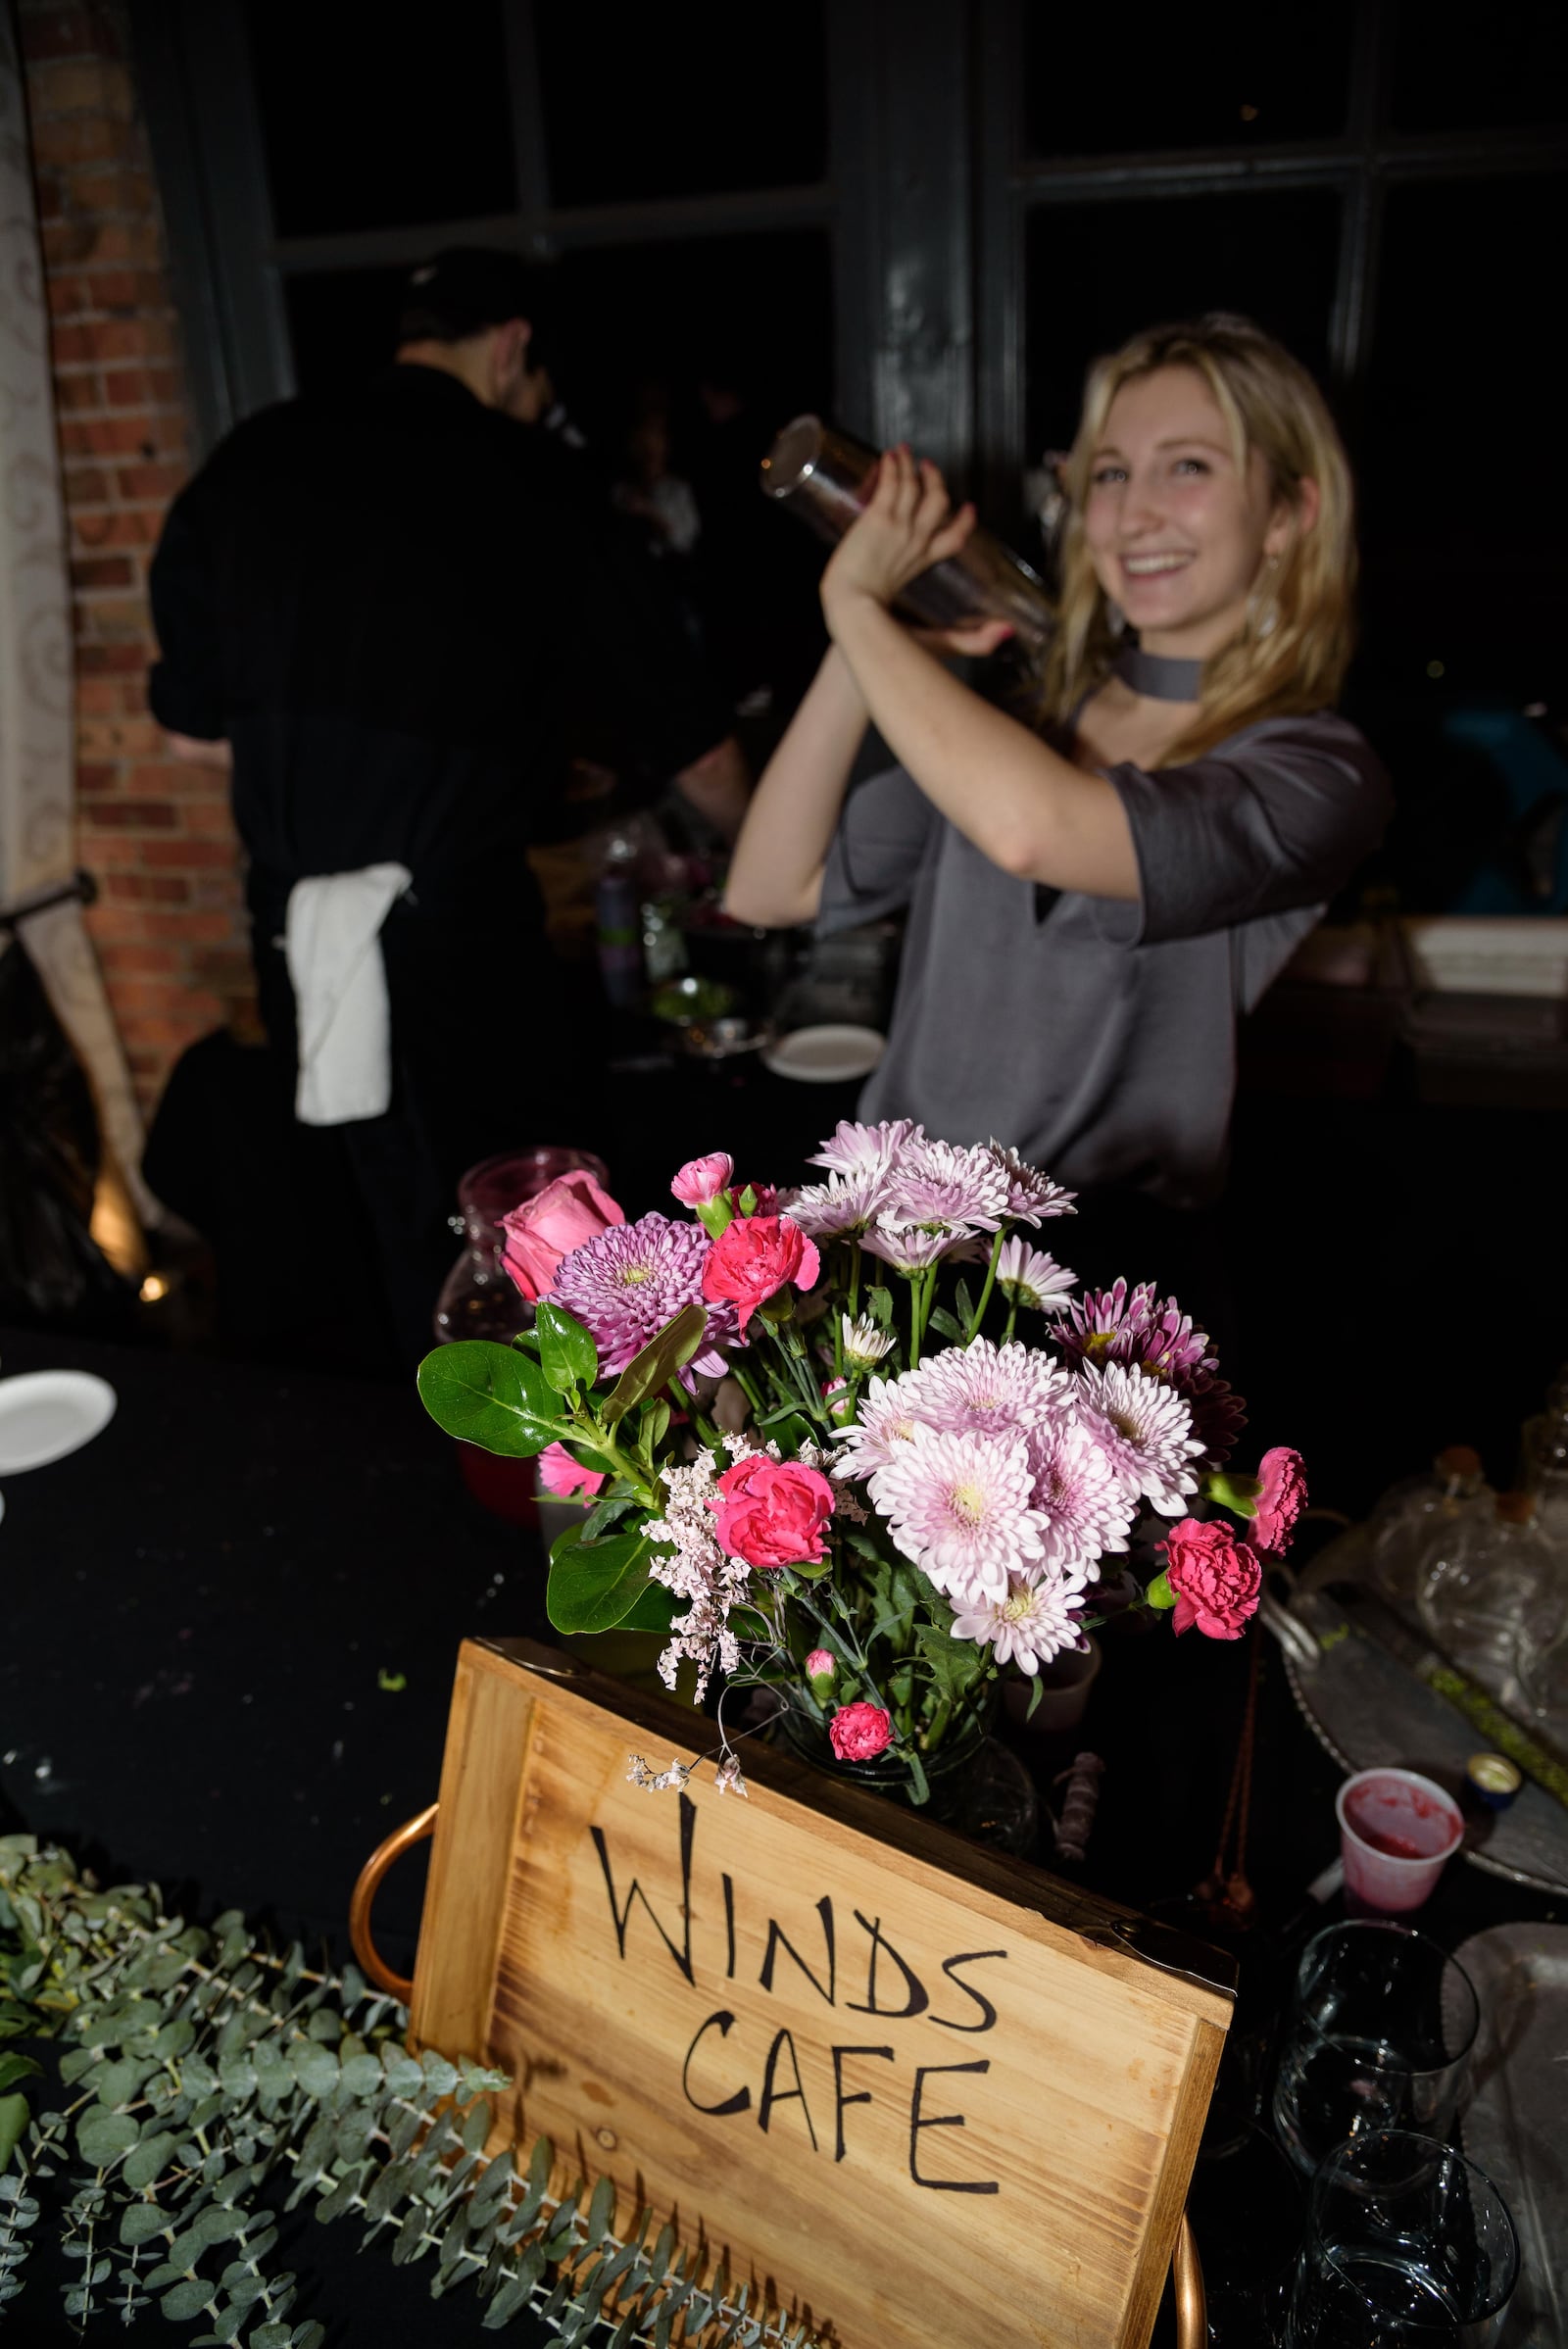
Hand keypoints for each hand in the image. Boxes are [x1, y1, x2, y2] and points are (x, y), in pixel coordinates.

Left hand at [820, 447, 1011, 656]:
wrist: (854, 613)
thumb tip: (1009, 633)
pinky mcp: (879, 519)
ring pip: (913, 487)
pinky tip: (890, 456)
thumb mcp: (933, 636)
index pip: (953, 537)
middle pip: (937, 503)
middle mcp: (916, 541)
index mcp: (925, 564)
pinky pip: (891, 484)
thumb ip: (971, 639)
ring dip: (910, 466)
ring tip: (905, 452)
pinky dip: (893, 466)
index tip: (968, 509)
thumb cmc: (883, 629)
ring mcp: (899, 528)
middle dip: (936, 483)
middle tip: (929, 469)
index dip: (963, 522)